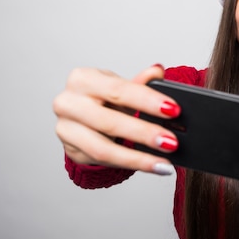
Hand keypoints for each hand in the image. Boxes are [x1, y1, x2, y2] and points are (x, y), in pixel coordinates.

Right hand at [53, 65, 180, 174]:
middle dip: (144, 133)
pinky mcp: (72, 151)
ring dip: (138, 158)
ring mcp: (66, 129)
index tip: (173, 110)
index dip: (147, 101)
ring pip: (103, 148)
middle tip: (171, 141)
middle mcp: (68, 102)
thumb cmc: (105, 99)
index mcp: (83, 79)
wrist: (84, 118)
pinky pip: (103, 161)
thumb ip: (141, 83)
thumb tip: (158, 71)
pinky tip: (153, 166)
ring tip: (164, 162)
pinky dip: (131, 165)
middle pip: (109, 121)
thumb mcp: (123, 87)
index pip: (119, 90)